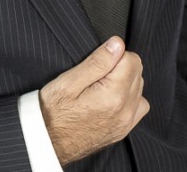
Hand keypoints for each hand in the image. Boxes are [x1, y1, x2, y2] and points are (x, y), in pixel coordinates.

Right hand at [38, 37, 149, 165]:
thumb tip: (117, 44)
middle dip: (119, 67)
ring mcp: (125, 123)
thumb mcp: (69, 82)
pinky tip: (111, 97)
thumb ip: (97, 62)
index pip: (132, 59)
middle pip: (137, 72)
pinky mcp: (123, 130)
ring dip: (124, 81)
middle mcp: (124, 110)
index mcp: (112, 95)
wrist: (47, 142)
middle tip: (94, 75)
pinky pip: (138, 106)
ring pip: (139, 88)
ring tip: (100, 86)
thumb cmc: (52, 112)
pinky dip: (128, 98)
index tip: (97, 62)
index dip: (113, 54)